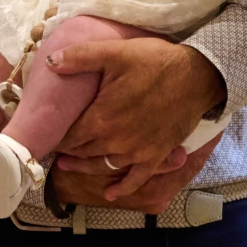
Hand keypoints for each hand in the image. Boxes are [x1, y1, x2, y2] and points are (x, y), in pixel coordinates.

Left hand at [42, 37, 226, 198]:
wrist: (198, 76)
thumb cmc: (155, 62)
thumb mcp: (115, 52)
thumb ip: (80, 57)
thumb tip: (50, 63)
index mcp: (101, 118)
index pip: (69, 136)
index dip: (57, 137)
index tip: (49, 135)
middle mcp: (116, 141)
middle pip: (83, 152)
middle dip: (67, 151)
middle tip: (55, 149)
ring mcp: (137, 152)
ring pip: (102, 167)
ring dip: (84, 168)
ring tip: (69, 166)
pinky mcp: (155, 156)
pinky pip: (135, 179)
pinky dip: (122, 188)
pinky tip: (111, 194)